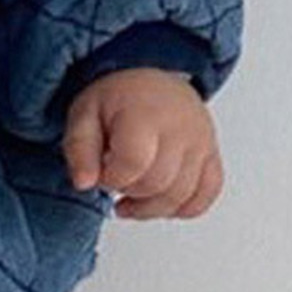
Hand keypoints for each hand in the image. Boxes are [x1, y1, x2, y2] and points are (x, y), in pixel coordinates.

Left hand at [62, 68, 223, 219]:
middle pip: (157, 185)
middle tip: (116, 176)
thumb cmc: (119, 99)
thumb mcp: (85, 113)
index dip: (111, 178)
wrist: (154, 83)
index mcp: (145, 113)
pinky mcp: (212, 155)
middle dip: (129, 191)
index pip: (133, 164)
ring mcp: (201, 142)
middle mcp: (180, 127)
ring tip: (132, 195)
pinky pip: (207, 194)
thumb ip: (79, 149)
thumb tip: (84, 183)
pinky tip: (161, 201)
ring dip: (151, 207)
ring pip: (181, 197)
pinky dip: (184, 208)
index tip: (102, 169)